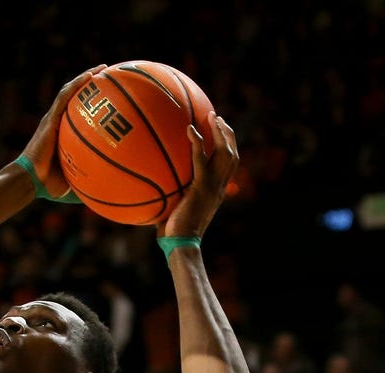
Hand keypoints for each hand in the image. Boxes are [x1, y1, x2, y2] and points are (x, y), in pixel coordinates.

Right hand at [19, 65, 105, 198]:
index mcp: (65, 136)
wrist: (31, 181)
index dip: (95, 105)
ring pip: (71, 91)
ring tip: (104, 68)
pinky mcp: (50, 118)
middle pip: (78, 98)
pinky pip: (65, 96)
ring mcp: (54, 118)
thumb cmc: (50, 185)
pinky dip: (78, 84)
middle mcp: (59, 123)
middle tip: (113, 77)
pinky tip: (92, 75)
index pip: (81, 115)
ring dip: (87, 78)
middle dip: (94, 86)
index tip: (113, 99)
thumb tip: (115, 193)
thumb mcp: (77, 184)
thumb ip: (93, 184)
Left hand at [162, 111, 238, 238]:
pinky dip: (197, 142)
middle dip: (227, 134)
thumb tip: (152, 186)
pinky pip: (200, 159)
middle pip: (232, 155)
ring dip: (220, 132)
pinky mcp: (201, 186)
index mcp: (216, 192)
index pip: (229, 166)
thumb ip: (171, 196)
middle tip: (216, 118)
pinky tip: (189, 129)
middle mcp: (219, 187)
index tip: (219, 134)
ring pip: (225, 152)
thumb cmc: (173, 233)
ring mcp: (212, 186)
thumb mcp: (175, 210)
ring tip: (211, 116)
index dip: (227, 148)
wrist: (180, 243)